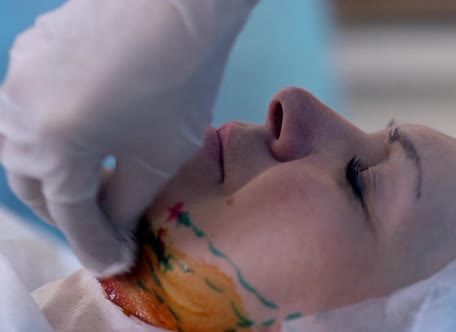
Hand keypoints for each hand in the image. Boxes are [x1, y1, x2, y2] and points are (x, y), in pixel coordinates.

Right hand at [0, 0, 256, 276]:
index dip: (94, 245)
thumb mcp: (156, 157)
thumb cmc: (178, 82)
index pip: (70, 215)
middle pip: (34, 182)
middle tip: (101, 227)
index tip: (115, 263)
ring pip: (24, 144)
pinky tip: (81, 132)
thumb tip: (111, 226)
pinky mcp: (33, 47)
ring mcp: (20, 75)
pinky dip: (51, 132)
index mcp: (50, 147)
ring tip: (91, 184)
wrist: (179, 3)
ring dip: (52, 173)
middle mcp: (20, 113)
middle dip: (65, 212)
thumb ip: (126, 202)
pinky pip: (30, 107)